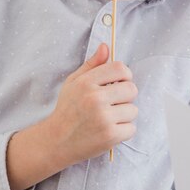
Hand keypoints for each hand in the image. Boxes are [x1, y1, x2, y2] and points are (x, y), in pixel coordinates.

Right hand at [44, 42, 137, 164]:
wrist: (56, 141)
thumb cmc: (67, 110)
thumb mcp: (73, 83)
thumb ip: (91, 65)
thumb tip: (106, 47)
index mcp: (86, 83)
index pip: (120, 68)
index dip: (124, 76)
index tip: (118, 84)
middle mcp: (95, 99)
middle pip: (131, 89)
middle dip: (126, 96)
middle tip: (113, 104)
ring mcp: (103, 118)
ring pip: (133, 110)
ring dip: (124, 115)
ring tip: (108, 119)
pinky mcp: (110, 136)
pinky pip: (131, 128)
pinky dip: (123, 131)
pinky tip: (109, 131)